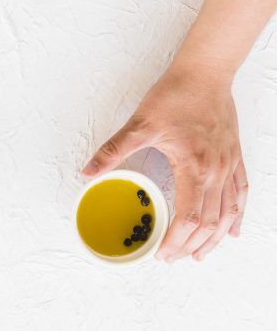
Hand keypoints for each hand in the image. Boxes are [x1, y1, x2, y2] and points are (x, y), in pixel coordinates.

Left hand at [82, 64, 247, 261]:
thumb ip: (113, 150)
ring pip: (228, 212)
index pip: (189, 217)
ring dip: (215, 238)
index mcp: (193, 166)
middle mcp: (216, 170)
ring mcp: (228, 165)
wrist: (205, 71)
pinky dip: (237, 215)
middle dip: (191, 246)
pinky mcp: (234, 157)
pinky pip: (241, 193)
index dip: (176, 241)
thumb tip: (87, 172)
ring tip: (199, 255)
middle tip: (173, 259)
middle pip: (210, 222)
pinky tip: (232, 230)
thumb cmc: (176, 95)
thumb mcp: (139, 124)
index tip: (162, 254)